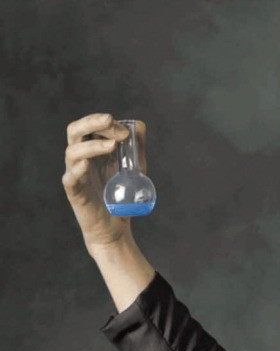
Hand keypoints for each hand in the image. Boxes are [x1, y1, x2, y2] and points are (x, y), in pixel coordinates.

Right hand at [62, 113, 147, 250]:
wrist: (115, 229)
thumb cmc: (120, 198)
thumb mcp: (133, 170)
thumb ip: (135, 148)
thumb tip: (139, 125)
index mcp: (91, 151)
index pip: (88, 127)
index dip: (103, 122)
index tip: (124, 129)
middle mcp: (80, 160)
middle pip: (75, 132)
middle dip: (91, 123)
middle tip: (110, 121)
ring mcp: (76, 176)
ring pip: (72, 153)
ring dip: (92, 145)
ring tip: (112, 145)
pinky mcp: (75, 194)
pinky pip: (69, 179)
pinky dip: (77, 170)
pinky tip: (86, 165)